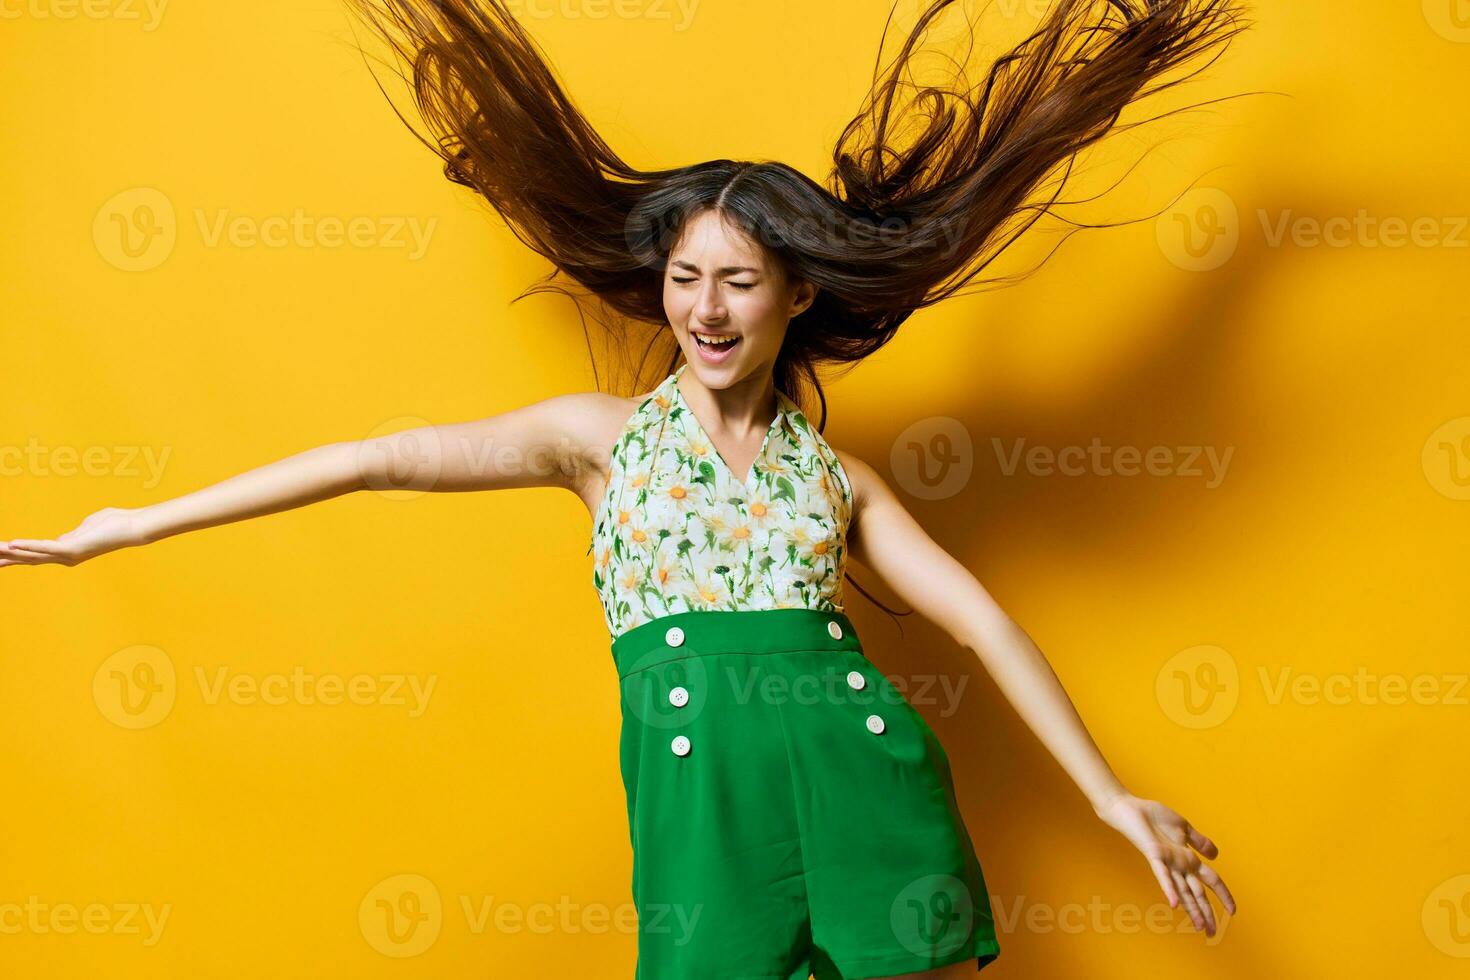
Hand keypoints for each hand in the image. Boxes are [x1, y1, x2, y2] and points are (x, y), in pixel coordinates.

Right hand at [0, 507, 145, 567]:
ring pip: (32, 555)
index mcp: (67, 552)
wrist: (132, 527)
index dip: (15, 555)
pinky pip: (45, 547)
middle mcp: (65, 557)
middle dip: (6, 560)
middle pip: (28, 559)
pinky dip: (28, 545)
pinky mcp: (72, 549)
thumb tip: (62, 538)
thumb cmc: (113, 524)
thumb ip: (71, 534)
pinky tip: (12, 544)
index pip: (35, 555)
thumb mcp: (86, 528)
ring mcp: (68, 555)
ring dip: (10, 553)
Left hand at [1094, 792, 1235, 936]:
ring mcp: (1167, 862)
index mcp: (1188, 858)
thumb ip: (1199, 842)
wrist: (1130, 807)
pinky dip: (1169, 889)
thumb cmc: (1153, 817)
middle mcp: (1179, 865)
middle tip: (1211, 933)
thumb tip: (1216, 856)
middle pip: (1197, 892)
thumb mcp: (1183, 827)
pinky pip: (1162, 875)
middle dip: (1206, 912)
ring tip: (1199, 926)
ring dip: (1191, 908)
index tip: (1232, 912)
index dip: (1223, 895)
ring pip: (1182, 890)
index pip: (1211, 880)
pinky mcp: (1154, 855)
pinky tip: (1173, 904)